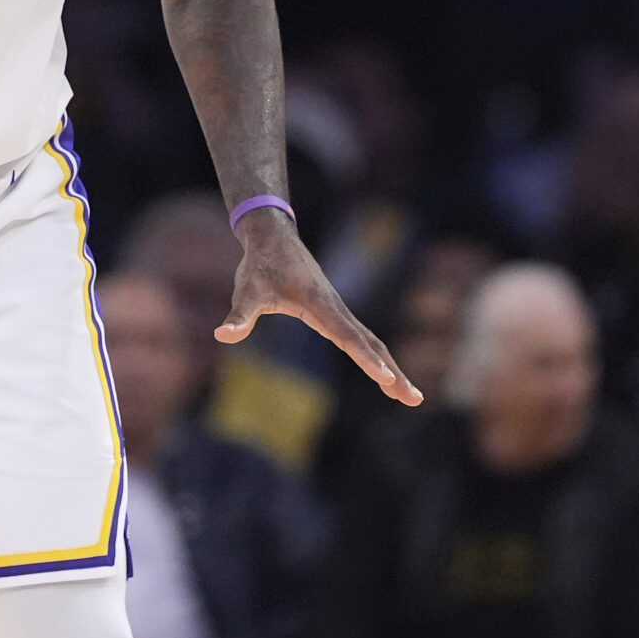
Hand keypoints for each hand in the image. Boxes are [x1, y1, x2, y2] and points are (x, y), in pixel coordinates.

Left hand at [221, 208, 420, 405]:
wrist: (273, 238)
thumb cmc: (259, 266)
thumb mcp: (246, 292)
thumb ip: (239, 316)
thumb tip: (223, 335)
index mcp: (319, 305)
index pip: (347, 336)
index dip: (366, 358)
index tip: (385, 378)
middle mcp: (336, 308)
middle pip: (372, 344)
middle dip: (394, 372)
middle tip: (414, 399)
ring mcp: (339, 310)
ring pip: (372, 341)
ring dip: (391, 367)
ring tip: (408, 395)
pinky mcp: (336, 312)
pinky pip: (363, 337)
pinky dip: (378, 356)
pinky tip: (385, 372)